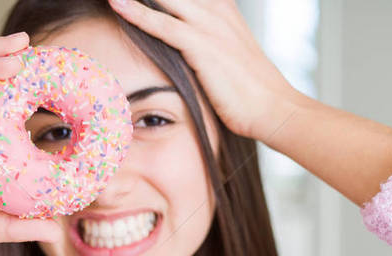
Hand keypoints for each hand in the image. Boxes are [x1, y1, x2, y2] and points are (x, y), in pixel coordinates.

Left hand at [107, 0, 302, 142]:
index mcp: (223, 9)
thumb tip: (190, 53)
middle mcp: (216, 11)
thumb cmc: (252, 91)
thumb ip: (208, 45)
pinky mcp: (202, 47)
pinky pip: (162, 25)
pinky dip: (136, 13)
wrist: (274, 108)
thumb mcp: (230, 56)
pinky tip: (117, 3)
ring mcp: (209, 26)